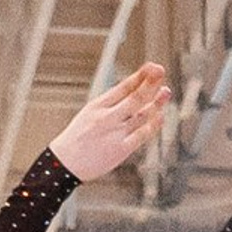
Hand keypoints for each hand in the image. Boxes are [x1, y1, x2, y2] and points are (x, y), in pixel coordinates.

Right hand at [49, 63, 169, 182]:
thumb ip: (110, 105)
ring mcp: (115, 133)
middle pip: (134, 97)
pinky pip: (142, 134)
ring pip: (141, 114)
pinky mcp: (121, 149)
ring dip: (156, 102)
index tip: (151, 67)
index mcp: (96, 106)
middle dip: (149, 83)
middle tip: (161, 70)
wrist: (64, 164)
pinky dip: (153, 124)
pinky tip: (160, 115)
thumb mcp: (88, 114)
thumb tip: (133, 91)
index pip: (122, 88)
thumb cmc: (78, 138)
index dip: (139, 76)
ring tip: (166, 91)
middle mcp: (106, 117)